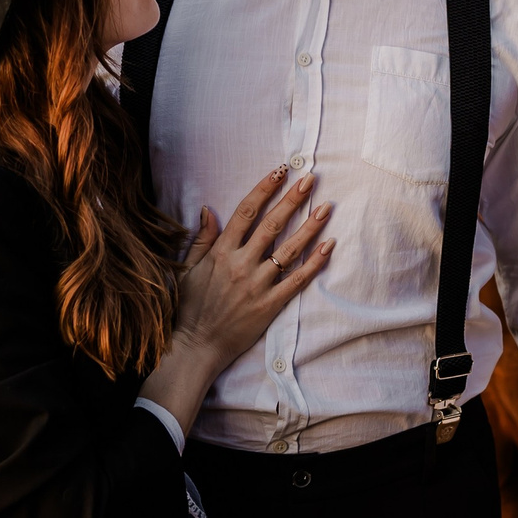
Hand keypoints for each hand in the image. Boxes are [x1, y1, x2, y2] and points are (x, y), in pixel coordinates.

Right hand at [139, 167, 333, 436]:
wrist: (196, 346)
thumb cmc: (188, 308)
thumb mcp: (189, 269)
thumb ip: (202, 239)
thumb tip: (207, 209)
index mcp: (220, 251)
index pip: (246, 212)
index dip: (264, 188)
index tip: (280, 171)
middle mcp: (240, 263)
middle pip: (272, 224)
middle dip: (293, 199)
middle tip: (310, 179)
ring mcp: (257, 284)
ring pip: (288, 249)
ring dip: (310, 226)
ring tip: (326, 207)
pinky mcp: (270, 304)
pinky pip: (297, 280)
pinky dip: (314, 263)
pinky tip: (328, 246)